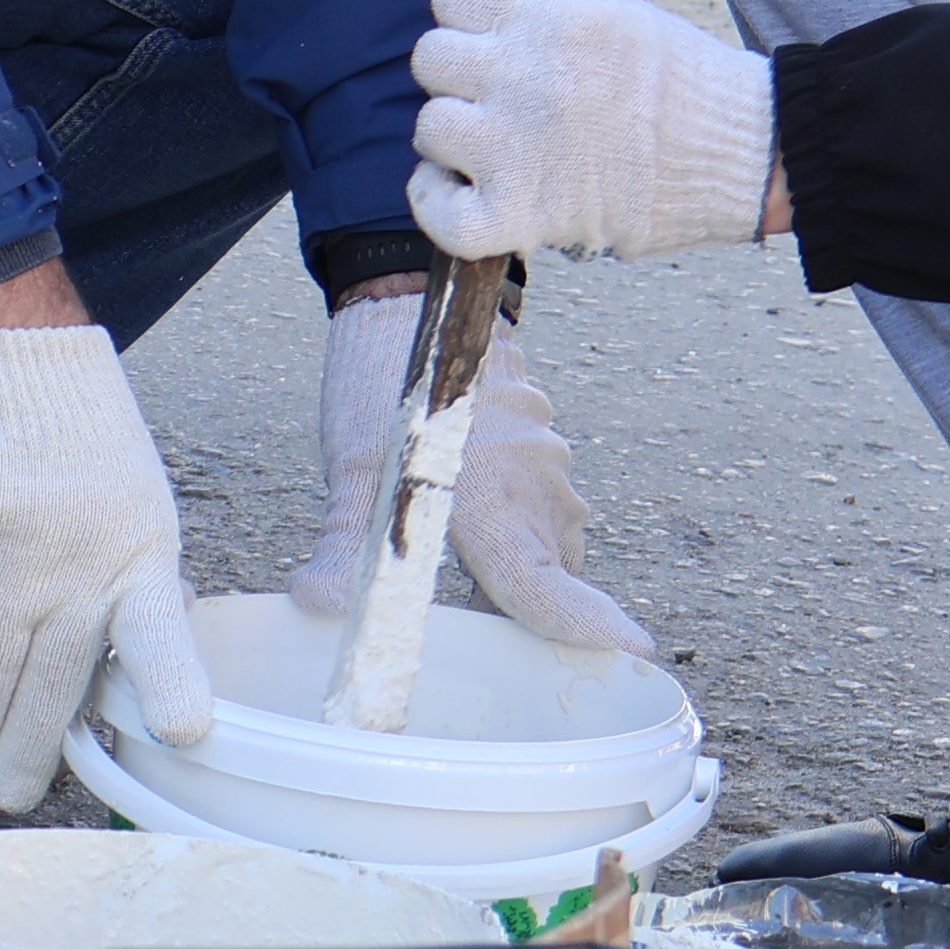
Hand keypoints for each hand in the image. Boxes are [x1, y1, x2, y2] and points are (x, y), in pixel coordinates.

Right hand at [0, 324, 215, 811]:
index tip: (183, 732)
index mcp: (137, 556)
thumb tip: (117, 666)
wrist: (8, 351)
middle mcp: (70, 571)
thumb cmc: (80, 430)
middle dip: (25, 757)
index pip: (158, 633)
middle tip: (10, 794)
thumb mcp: (142, 503)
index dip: (169, 686)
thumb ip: (133, 584)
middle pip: (49, 690)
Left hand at [283, 297, 654, 658]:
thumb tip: (318, 606)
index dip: (583, 625)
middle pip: (552, 577)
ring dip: (522, 565)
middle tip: (478, 634)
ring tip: (462, 573)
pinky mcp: (546, 442)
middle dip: (530, 612)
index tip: (631, 653)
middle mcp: (536, 486)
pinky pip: (547, 503)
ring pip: (553, 540)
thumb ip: (344, 546)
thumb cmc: (381, 379)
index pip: (545, 586)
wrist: (412, 295)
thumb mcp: (352, 469)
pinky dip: (522, 523)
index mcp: (491, 500)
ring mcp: (549, 461)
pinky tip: (472, 512)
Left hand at [411, 0, 778, 265]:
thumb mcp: (621, 10)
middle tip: (499, 98)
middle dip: (460, 76)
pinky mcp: (521, 214)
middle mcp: (523, 73)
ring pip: (429, 128)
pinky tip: (466, 194)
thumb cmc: (687, 81)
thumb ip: (555, 0)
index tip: (491, 40)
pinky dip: (439, 205)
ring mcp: (516, 146)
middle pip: (430, 59)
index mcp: (548, 16)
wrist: (746, 155)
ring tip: (496, 148)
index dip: (469, 18)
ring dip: (455, 140)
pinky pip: (437, 210)